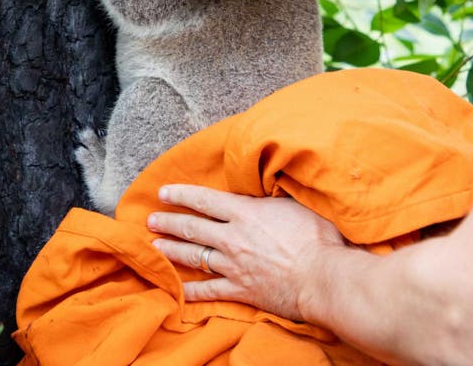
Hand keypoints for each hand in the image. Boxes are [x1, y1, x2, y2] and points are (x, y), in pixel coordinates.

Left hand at [148, 184, 345, 320]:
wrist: (322, 277)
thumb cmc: (317, 238)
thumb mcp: (297, 203)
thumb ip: (276, 195)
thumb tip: (271, 182)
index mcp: (245, 212)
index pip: (205, 199)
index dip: (181, 194)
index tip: (164, 192)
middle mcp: (233, 237)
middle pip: (192, 227)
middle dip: (168, 221)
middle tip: (151, 219)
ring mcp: (233, 265)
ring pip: (194, 255)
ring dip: (172, 249)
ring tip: (155, 245)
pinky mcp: (240, 290)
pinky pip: (208, 290)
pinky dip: (190, 290)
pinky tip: (177, 289)